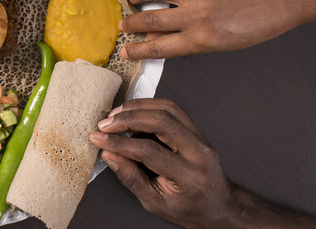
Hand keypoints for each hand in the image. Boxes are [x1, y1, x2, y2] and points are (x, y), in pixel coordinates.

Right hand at [89, 98, 235, 227]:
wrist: (216, 206)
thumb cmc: (187, 208)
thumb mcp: (154, 201)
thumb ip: (130, 177)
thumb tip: (108, 155)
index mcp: (189, 176)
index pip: (149, 151)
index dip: (119, 143)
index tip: (99, 139)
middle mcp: (199, 153)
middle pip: (161, 121)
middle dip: (127, 119)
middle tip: (105, 124)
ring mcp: (201, 139)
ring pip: (168, 108)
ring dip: (137, 108)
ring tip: (115, 115)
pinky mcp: (196, 130)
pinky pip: (172, 109)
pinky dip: (148, 107)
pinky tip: (132, 113)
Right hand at [118, 0, 294, 59]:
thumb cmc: (255, 23)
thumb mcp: (219, 42)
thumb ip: (188, 40)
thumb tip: (160, 37)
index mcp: (201, 39)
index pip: (158, 47)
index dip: (138, 50)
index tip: (126, 51)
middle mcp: (196, 15)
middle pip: (150, 20)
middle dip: (131, 23)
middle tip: (124, 24)